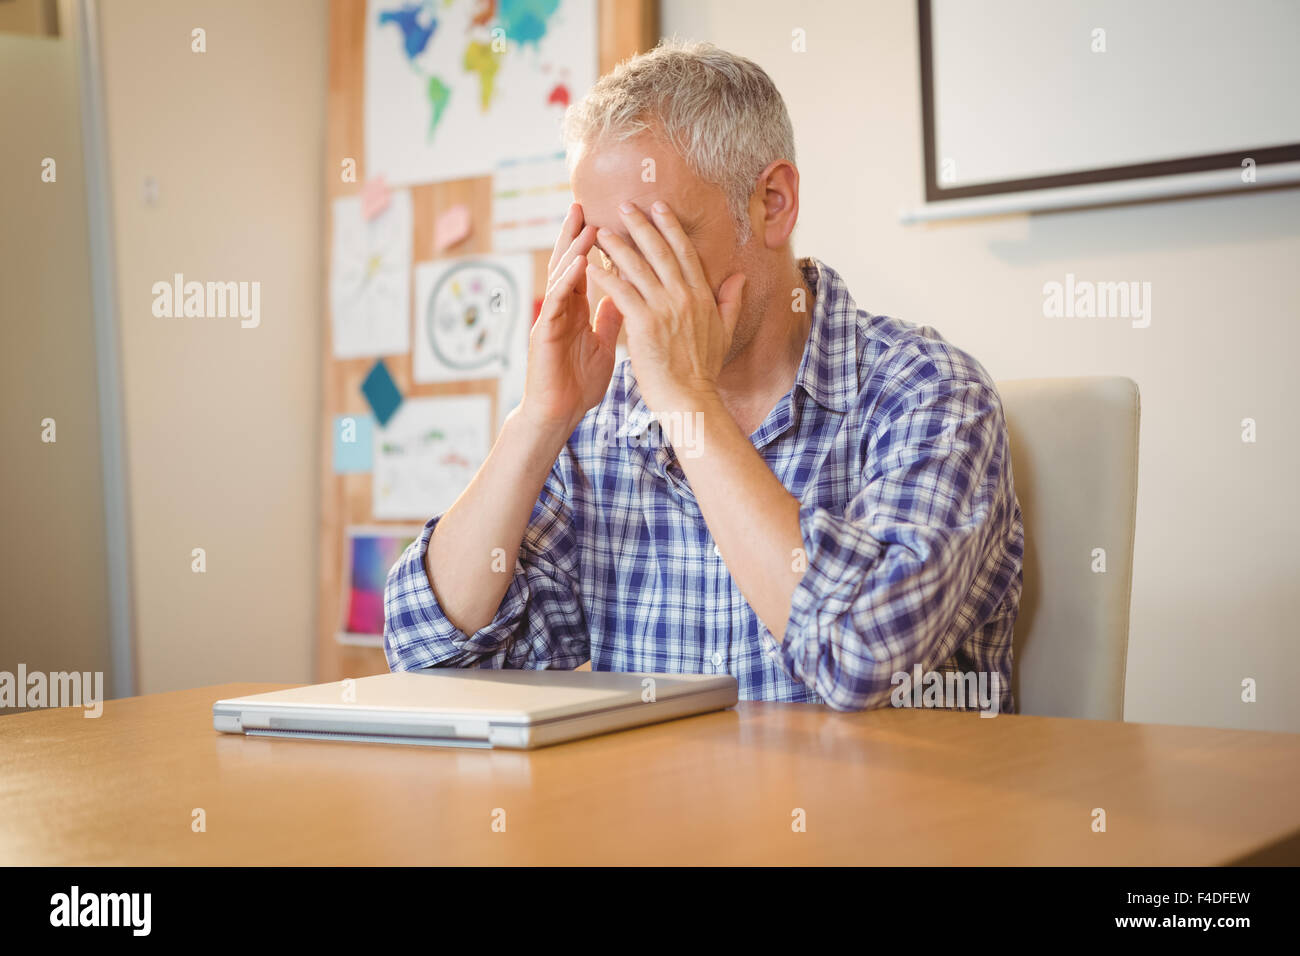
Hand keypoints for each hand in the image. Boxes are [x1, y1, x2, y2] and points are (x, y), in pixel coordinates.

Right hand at [519, 203, 623, 436]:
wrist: (559, 415)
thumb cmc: (578, 385)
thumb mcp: (602, 346)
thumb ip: (609, 319)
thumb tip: (622, 296)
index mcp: (575, 310)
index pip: (583, 268)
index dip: (590, 244)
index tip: (603, 216)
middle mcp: (560, 309)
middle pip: (567, 262)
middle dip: (574, 233)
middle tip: (583, 203)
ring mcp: (550, 318)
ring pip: (560, 276)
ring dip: (572, 248)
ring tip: (585, 223)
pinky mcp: (544, 332)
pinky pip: (556, 301)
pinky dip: (567, 279)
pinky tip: (577, 261)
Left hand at [585, 201, 744, 416]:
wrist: (690, 399)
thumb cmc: (703, 370)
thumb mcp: (724, 332)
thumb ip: (731, 301)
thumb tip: (740, 276)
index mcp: (701, 296)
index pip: (685, 252)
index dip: (670, 227)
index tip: (658, 206)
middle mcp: (684, 297)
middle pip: (659, 252)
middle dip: (640, 226)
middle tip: (623, 206)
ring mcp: (664, 309)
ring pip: (637, 268)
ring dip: (617, 246)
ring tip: (600, 231)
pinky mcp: (645, 324)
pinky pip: (621, 293)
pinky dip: (605, 277)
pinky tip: (589, 266)